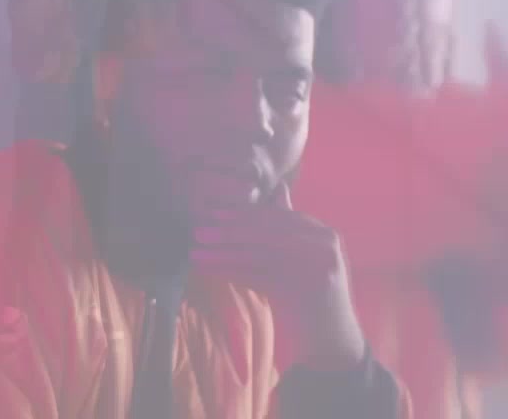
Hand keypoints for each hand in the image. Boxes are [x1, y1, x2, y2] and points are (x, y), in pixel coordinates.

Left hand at [191, 184, 366, 369]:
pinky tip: (208, 270)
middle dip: (228, 232)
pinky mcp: (306, 291)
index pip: (278, 217)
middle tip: (198, 232)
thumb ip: (290, 226)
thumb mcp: (304, 256)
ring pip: (259, 255)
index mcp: (325, 234)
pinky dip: (230, 272)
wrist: (332, 341)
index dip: (243, 214)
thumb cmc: (312, 295)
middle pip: (267, 233)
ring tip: (196, 253)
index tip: (213, 213)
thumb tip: (281, 186)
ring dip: (222, 253)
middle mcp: (326, 247)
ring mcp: (318, 268)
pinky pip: (258, 277)